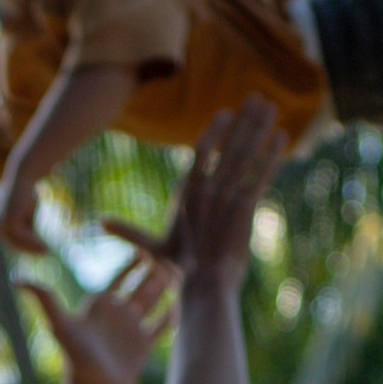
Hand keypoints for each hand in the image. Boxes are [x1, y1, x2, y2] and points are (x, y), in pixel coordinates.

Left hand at [0, 175, 46, 255]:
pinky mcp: (8, 222)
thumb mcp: (26, 216)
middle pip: (13, 244)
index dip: (25, 247)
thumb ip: (25, 230)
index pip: (10, 241)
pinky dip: (34, 242)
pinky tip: (44, 245)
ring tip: (47, 250)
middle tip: (45, 252)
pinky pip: (23, 237)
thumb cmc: (26, 195)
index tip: (39, 251)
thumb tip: (33, 247)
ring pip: (18, 242)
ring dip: (33, 247)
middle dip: (29, 249)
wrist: (23, 177)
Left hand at [23, 253, 174, 383]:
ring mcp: (132, 328)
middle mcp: (118, 313)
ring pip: (154, 300)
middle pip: (140, 283)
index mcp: (100, 303)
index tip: (146, 240)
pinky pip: (163, 323)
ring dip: (166, 286)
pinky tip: (188, 299)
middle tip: (173, 248)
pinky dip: (174, 312)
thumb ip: (44, 298)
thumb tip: (16, 278)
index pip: (120, 274)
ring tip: (185, 269)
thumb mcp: (59, 323)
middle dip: (155, 267)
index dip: (133, 258)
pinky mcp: (144, 344)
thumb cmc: (75, 357)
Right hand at [103, 99, 280, 279]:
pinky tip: (281, 137)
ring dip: (260, 128)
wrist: (203, 285)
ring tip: (270, 107)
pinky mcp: (245, 207)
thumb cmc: (178, 271)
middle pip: (227, 145)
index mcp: (185, 194)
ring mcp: (226, 196)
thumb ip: (128, 232)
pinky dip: (272, 155)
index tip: (227, 114)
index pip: (201, 151)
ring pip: (245, 154)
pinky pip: (261, 174)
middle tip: (258, 98)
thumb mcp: (151, 248)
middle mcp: (206, 189)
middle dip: (244, 120)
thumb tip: (101, 223)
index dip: (215, 131)